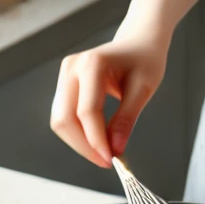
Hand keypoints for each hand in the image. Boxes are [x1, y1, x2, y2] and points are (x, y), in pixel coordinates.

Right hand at [49, 33, 167, 166]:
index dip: (97, 140)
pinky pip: (64, 116)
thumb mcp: (143, 88)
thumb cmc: (144, 60)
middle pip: (65, 119)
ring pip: (60, 121)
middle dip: (84, 146)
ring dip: (79, 142)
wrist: (137, 42)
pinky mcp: (64, 84)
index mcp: (93, 64)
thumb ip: (127, 119)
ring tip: (104, 152)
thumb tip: (115, 149)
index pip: (87, 111)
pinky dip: (78, 133)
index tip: (111, 160)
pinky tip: (97, 140)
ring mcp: (64, 75)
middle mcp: (72, 67)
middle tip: (106, 161)